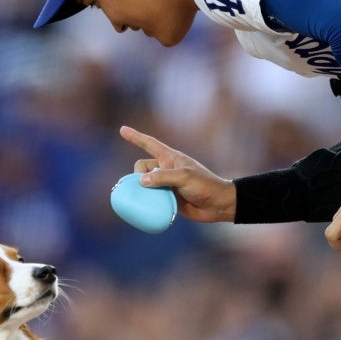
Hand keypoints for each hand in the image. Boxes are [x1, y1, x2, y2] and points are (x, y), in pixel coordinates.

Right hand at [120, 125, 236, 222]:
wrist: (218, 204)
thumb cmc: (204, 185)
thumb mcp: (184, 177)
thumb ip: (163, 177)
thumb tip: (142, 181)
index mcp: (170, 158)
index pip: (150, 144)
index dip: (135, 137)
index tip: (122, 130)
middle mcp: (166, 169)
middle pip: (142, 168)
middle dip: (137, 175)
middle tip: (144, 186)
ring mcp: (167, 184)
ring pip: (145, 184)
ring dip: (140, 190)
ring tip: (136, 198)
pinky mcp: (168, 199)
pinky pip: (151, 199)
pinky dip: (146, 202)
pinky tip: (142, 209)